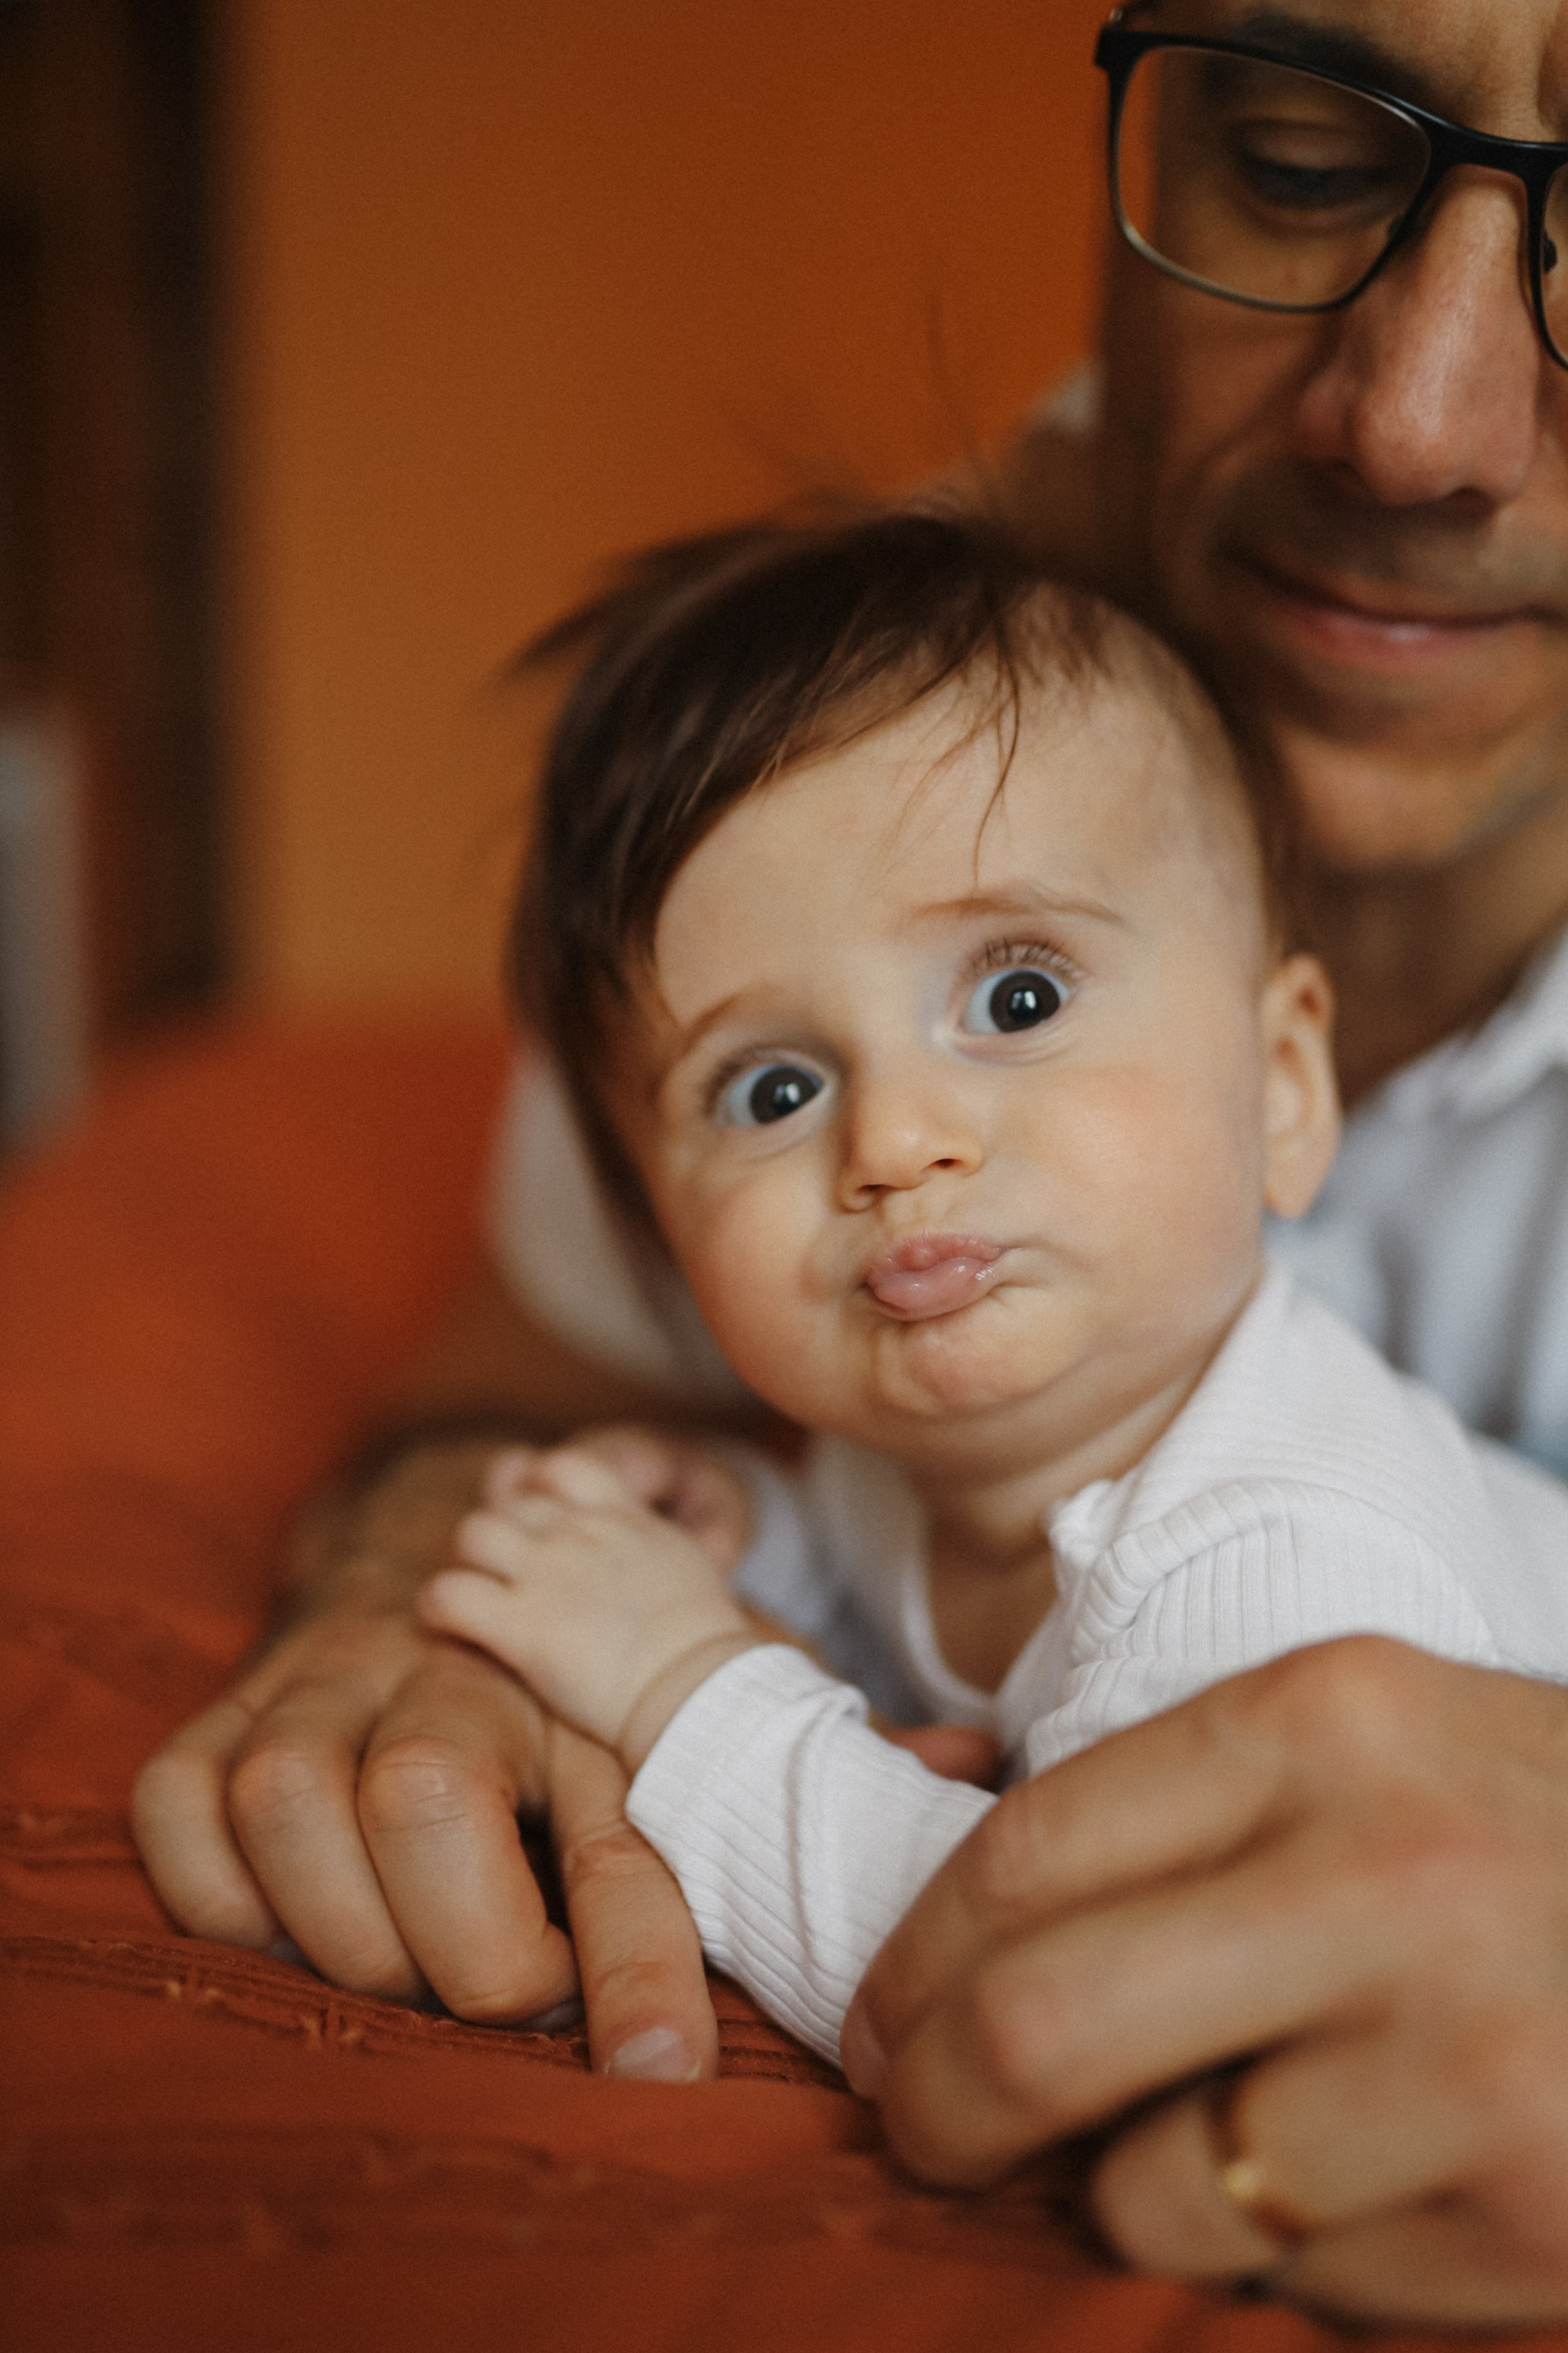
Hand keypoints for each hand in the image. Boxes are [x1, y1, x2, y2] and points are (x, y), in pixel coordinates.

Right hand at [131, 1438, 719, 2078]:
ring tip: (399, 1964)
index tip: (664, 2071)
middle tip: (508, 1992)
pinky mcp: (231, 1699)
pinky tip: (287, 1924)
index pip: (618, 1838)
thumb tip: (765, 1971)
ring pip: (286, 1797)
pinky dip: (217, 1891)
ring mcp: (323, 1671)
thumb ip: (721, 1830)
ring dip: (334, 1928)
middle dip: (462, 1948)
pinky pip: (179, 1800)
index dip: (639, 1967)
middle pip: (424, 1798)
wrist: (456, 1531)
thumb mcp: (668, 1736)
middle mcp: (443, 1663)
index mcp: (580, 1689)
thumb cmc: (579, 1675)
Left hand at [423, 1445, 756, 1766]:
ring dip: (468, 1562)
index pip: (564, 1467)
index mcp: (624, 1516)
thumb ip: (650, 1541)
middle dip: (500, 1533)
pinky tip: (451, 1627)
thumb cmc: (704, 1644)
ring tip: (476, 1598)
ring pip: (472, 1534)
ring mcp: (547, 1573)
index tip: (534, 1516)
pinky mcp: (520, 1626)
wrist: (699, 1687)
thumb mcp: (686, 1563)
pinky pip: (448, 1594)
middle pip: (509, 1502)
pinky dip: (438, 1607)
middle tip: (503, 1576)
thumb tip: (649, 1543)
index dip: (537, 1485)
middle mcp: (580, 1532)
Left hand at [841, 1639, 1567, 2326]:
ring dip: (1123, 2190)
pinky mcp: (1528, 2223)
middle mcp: (1395, 1875)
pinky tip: (1343, 2184)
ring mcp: (1472, 2060)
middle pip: (1041, 2026)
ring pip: (1151, 2188)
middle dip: (932, 2103)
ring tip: (1186, 2144)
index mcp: (1329, 1722)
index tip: (878, 2019)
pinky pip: (1291, 2279)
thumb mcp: (1373, 1751)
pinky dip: (1271, 2253)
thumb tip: (952, 1949)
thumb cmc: (1537, 1841)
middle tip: (919, 2127)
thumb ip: (1183, 1821)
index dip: (910, 1957)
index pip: (1025, 1852)